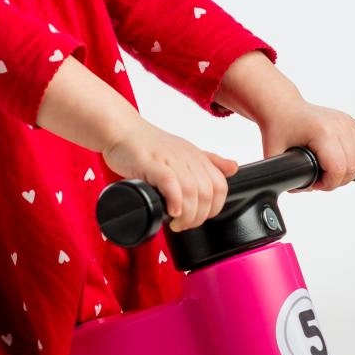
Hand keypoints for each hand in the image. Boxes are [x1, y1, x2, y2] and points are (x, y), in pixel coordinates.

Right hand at [103, 117, 239, 230]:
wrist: (121, 130)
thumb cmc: (149, 145)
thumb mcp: (185, 152)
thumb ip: (209, 161)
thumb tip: (233, 168)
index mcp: (197, 157)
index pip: (220, 187)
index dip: (213, 209)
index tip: (197, 218)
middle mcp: (187, 157)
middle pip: (207, 193)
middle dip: (198, 217)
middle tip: (183, 225)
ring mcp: (170, 159)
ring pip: (192, 191)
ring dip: (186, 215)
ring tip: (175, 223)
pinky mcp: (151, 162)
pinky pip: (170, 183)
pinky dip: (174, 201)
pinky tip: (170, 211)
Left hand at [258, 102, 354, 191]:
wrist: (284, 107)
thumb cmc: (279, 127)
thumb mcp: (275, 154)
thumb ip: (287, 175)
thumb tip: (305, 190)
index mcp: (322, 132)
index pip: (338, 168)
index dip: (329, 184)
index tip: (316, 184)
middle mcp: (339, 125)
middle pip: (353, 166)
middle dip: (338, 180)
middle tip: (322, 180)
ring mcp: (347, 122)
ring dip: (351, 172)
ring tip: (333, 173)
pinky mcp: (351, 122)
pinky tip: (347, 164)